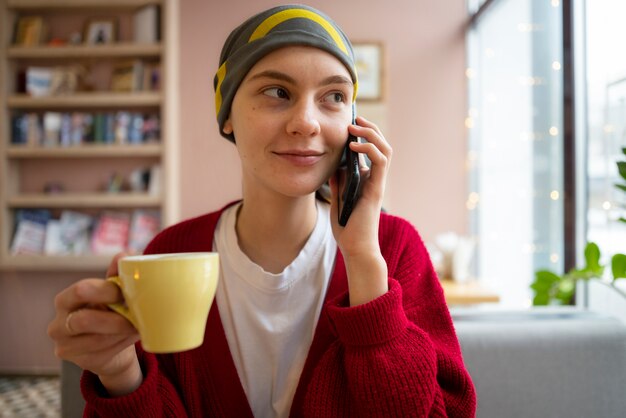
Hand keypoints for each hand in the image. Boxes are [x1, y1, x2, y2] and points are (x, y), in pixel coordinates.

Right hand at [47, 253, 142, 395]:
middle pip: (84, 319)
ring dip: (122, 332)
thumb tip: (123, 254)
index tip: (128, 293)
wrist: (111, 348)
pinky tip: (131, 337)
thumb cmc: (110, 313)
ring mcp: (65, 345)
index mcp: (65, 300)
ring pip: (97, 339)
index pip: (82, 290)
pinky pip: (103, 352)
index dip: (108, 291)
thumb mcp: (112, 294)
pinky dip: (121, 343)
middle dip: (115, 318)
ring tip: (139, 326)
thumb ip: (115, 275)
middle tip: (135, 316)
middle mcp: (58, 323)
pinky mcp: (78, 361)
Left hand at [329, 116, 391, 304]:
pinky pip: (380, 161)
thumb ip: (339, 182)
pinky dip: (370, 148)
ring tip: (354, 127)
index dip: (363, 134)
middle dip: (369, 128)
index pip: (371, 150)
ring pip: (385, 149)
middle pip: (381, 145)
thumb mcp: (338, 198)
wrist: (355, 248)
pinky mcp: (377, 188)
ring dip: (371, 134)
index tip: (349, 123)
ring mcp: (378, 183)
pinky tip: (355, 145)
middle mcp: (375, 179)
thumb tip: (334, 165)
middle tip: (354, 118)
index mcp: (367, 180)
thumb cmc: (347, 228)